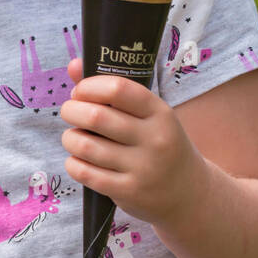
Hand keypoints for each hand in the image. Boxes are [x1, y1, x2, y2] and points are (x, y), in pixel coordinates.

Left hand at [59, 57, 202, 227]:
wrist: (189, 193)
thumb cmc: (159, 144)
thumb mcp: (148, 116)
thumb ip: (112, 90)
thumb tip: (73, 65)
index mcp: (160, 112)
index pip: (118, 89)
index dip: (89, 86)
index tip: (80, 91)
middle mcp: (154, 139)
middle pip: (96, 117)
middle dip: (71, 111)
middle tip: (70, 112)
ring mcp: (143, 168)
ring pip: (85, 146)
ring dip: (69, 138)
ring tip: (73, 137)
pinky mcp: (129, 191)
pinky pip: (85, 173)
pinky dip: (73, 164)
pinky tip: (78, 160)